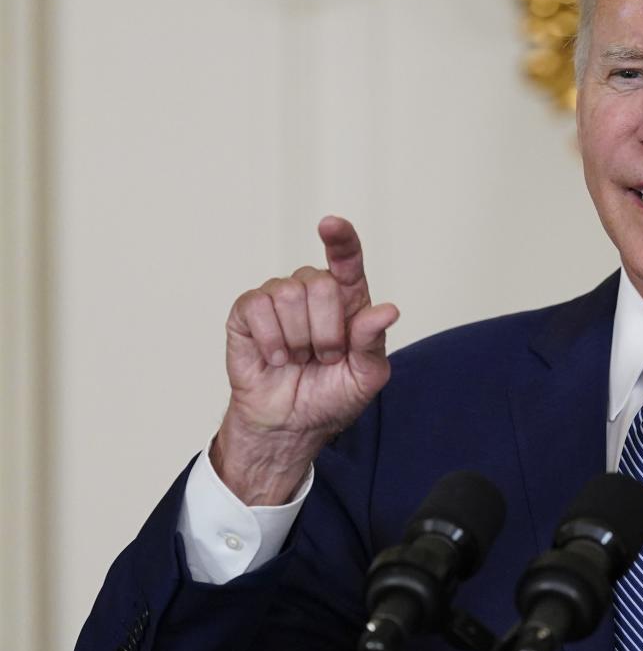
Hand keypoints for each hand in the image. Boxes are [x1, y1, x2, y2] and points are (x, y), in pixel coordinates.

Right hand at [212, 216, 399, 504]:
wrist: (291, 425)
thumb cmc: (331, 396)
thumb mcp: (365, 376)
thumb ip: (373, 341)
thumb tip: (388, 310)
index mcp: (348, 299)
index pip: (347, 258)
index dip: (341, 238)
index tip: (330, 225)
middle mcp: (313, 290)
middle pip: (321, 283)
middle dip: (326, 331)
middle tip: (325, 358)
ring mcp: (278, 297)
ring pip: (288, 293)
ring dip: (298, 339)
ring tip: (299, 359)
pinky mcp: (247, 311)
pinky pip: (258, 307)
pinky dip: (271, 340)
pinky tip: (275, 358)